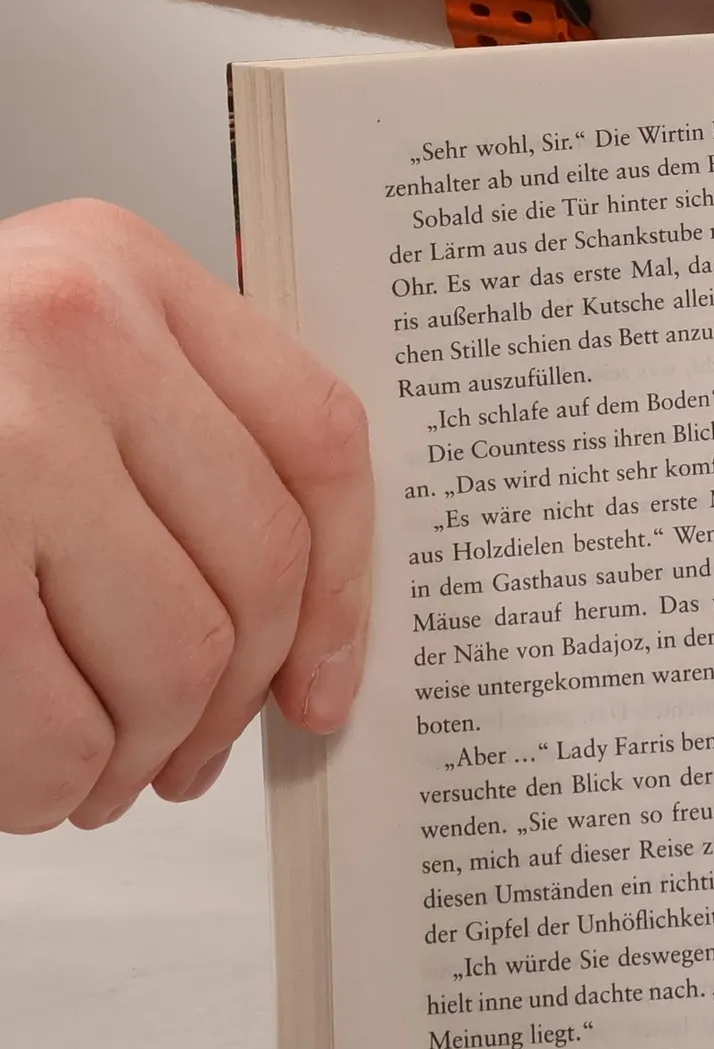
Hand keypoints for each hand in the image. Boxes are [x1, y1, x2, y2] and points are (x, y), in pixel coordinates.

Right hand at [0, 200, 371, 831]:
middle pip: (255, 567)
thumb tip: (304, 614)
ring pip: (169, 656)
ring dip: (144, 752)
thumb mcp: (49, 349)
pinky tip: (38, 778)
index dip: (344, 589)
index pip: (315, 439)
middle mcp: (71, 329)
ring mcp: (1, 437)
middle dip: (232, 699)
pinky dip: (55, 781)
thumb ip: (173, 424)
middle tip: (190, 753)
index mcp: (125, 267)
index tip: (324, 682)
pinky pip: (51, 721)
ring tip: (104, 772)